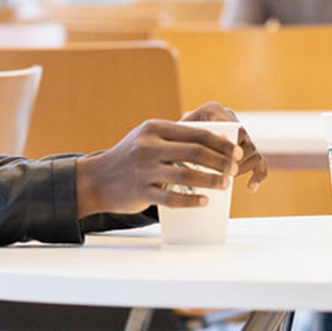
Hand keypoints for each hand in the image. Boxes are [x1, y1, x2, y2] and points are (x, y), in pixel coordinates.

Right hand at [73, 117, 245, 215]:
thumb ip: (177, 137)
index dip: (220, 143)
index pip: (196, 133)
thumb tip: (217, 138)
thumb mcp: (148, 137)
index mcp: (154, 129)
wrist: (95, 180)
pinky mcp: (141, 192)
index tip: (235, 151)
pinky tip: (204, 201)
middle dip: (220, 161)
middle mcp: (149, 147)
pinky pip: (172, 198)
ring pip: (187, 174)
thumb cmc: (130, 157)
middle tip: (234, 169)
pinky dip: (191, 200)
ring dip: (211, 180)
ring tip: (225, 184)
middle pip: (195, 153)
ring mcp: (144, 170)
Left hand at [183, 101, 268, 190]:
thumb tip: (194, 150)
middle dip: (235, 160)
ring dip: (243, 168)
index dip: (230, 145)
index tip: (223, 160)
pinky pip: (260, 162)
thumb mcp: (174, 135)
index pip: (231, 125)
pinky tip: (250, 188)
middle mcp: (230, 118)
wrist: (176, 138)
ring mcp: (240, 134)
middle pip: (245, 139)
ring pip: (253, 152)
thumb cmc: (173, 138)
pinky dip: (259, 175)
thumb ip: (184, 138)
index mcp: (213, 110)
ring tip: (227, 179)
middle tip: (223, 173)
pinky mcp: (247, 150)